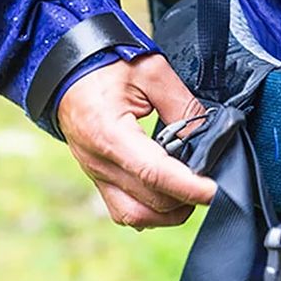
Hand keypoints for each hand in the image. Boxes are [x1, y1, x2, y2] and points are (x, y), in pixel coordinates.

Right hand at [57, 54, 215, 228]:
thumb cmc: (105, 64)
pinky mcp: (97, 178)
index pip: (155, 174)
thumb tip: (207, 137)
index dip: (189, 187)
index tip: (215, 191)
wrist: (65, 68)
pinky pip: (123, 210)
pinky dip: (149, 211)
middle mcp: (99, 161)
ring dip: (169, 212)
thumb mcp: (152, 72)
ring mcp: (95, 174)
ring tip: (190, 191)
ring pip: (136, 216)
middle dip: (186, 198)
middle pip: (151, 201)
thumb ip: (183, 105)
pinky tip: (166, 194)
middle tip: (209, 182)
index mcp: (110, 134)